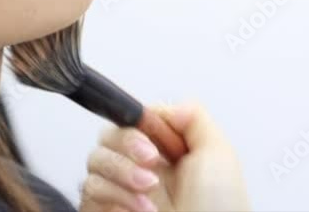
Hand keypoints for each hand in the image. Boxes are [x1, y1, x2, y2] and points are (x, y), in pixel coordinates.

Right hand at [79, 102, 249, 211]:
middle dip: (127, 144)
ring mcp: (122, 192)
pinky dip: (113, 196)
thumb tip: (166, 106)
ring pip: (95, 160)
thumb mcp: (219, 156)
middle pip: (109, 135)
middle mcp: (143, 170)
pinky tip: (139, 208)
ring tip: (148, 190)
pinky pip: (89, 189)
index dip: (139, 122)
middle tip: (151, 161)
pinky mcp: (105, 211)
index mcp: (169, 153)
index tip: (154, 136)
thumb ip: (195, 119)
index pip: (135, 119)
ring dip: (122, 172)